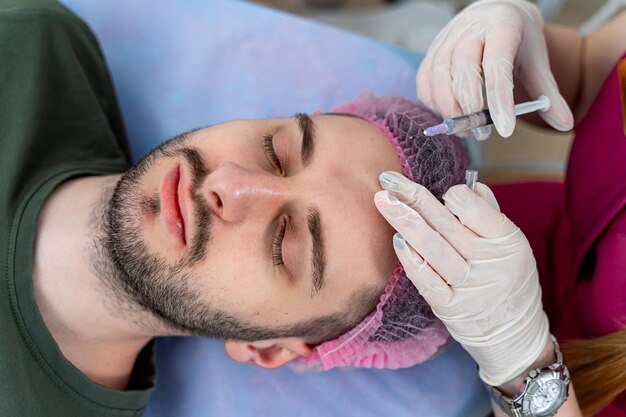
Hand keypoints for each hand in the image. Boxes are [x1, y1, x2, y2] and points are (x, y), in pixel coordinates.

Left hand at [375, 171, 549, 385]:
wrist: (513, 337)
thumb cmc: (509, 282)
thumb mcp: (513, 247)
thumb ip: (491, 215)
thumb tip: (470, 186)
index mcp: (508, 242)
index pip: (473, 208)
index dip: (453, 196)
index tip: (443, 194)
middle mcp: (489, 263)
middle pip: (444, 223)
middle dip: (413, 197)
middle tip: (388, 178)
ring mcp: (468, 287)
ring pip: (431, 247)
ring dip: (403, 221)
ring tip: (382, 201)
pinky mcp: (449, 307)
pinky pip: (426, 279)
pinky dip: (410, 259)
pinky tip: (396, 240)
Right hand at [416, 0, 572, 138]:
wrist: (495, 14)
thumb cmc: (517, 42)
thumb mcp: (536, 62)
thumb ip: (548, 94)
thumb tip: (565, 124)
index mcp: (502, 26)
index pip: (497, 65)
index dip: (499, 99)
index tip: (505, 129)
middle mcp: (470, 29)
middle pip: (464, 71)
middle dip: (472, 108)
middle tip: (483, 132)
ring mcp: (446, 40)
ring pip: (439, 76)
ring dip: (449, 109)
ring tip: (466, 130)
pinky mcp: (431, 52)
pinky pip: (424, 81)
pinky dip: (433, 103)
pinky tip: (450, 117)